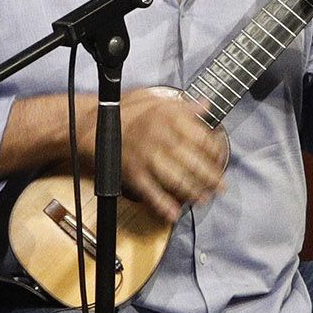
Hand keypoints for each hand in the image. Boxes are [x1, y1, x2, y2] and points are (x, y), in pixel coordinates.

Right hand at [105, 87, 226, 224]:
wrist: (93, 125)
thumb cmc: (126, 111)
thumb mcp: (156, 99)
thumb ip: (183, 105)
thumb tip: (205, 105)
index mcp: (169, 117)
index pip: (202, 139)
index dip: (215, 152)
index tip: (220, 159)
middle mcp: (160, 137)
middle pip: (194, 162)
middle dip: (211, 178)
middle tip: (220, 186)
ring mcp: (147, 157)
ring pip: (177, 180)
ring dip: (193, 192)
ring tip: (203, 198)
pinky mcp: (133, 173)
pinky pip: (151, 193)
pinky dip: (163, 205)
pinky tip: (174, 213)